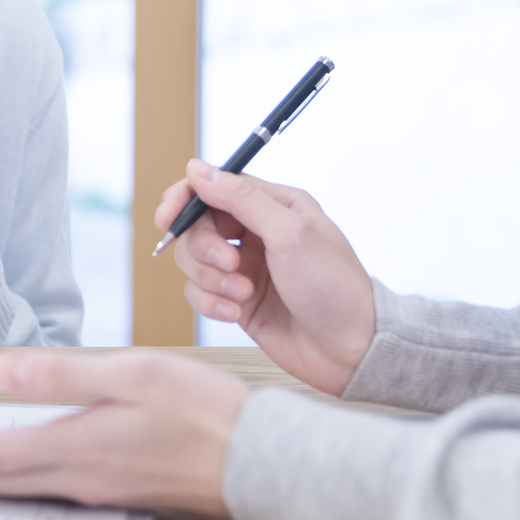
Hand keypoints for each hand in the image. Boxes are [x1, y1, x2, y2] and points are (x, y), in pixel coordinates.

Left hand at [0, 351, 247, 516]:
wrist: (260, 461)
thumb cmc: (203, 411)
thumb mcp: (131, 374)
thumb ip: (61, 375)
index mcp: (74, 447)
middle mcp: (76, 478)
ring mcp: (95, 491)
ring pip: (12, 491)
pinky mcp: (112, 492)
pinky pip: (41, 494)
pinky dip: (4, 487)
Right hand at [158, 161, 375, 396]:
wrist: (351, 349)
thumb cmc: (334, 287)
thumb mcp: (290, 233)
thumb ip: (241, 198)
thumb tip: (197, 169)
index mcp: (274, 205)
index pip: (214, 187)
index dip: (185, 199)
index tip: (167, 219)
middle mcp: (257, 233)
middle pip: (198, 226)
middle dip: (204, 249)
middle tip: (229, 267)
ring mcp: (245, 268)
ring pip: (193, 261)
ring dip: (210, 280)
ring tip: (243, 295)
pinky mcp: (237, 301)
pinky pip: (199, 293)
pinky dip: (211, 303)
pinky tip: (236, 313)